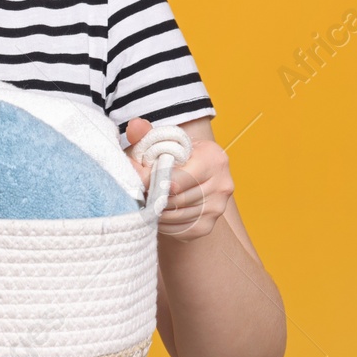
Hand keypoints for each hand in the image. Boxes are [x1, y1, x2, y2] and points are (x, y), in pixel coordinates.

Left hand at [123, 117, 232, 241]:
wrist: (193, 174)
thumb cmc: (174, 156)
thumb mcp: (162, 141)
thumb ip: (146, 134)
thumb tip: (134, 127)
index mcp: (214, 158)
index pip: (178, 178)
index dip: (153, 181)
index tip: (138, 180)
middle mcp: (222, 184)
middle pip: (176, 199)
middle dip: (153, 196)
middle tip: (138, 191)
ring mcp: (217, 208)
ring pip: (175, 215)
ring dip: (156, 211)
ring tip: (147, 199)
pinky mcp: (207, 226)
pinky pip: (177, 229)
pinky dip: (163, 223)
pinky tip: (158, 211)